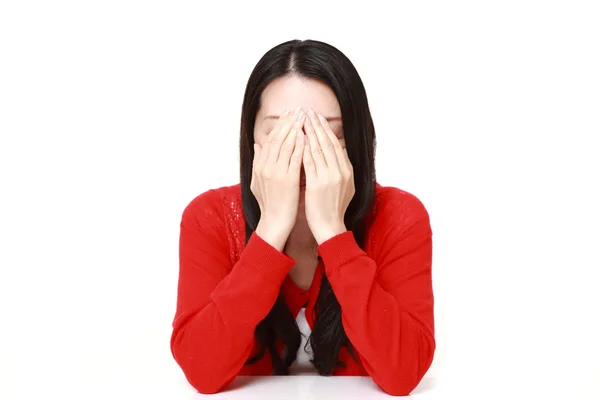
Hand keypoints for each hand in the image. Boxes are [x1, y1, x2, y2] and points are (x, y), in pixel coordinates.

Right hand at [251, 107, 305, 250]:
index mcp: (260, 165)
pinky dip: (300, 145)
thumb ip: (258, 161)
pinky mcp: (287, 180)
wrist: (274, 223)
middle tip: (299, 109)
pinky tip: (306, 135)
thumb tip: (258, 145)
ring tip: (304, 116)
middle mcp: (266, 166)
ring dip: (296, 128)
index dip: (280, 125)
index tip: (289, 113)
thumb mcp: (258, 181)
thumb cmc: (270, 204)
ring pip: (286, 145)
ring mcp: (276, 172)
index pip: (271, 139)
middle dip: (289, 122)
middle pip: (278, 138)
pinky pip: (295, 158)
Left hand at [302, 107, 354, 244]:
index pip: (336, 144)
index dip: (326, 129)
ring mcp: (330, 177)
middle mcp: (341, 171)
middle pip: (328, 143)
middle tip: (308, 110)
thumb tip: (337, 154)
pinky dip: (304, 149)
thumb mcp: (344, 187)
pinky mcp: (318, 184)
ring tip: (301, 119)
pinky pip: (310, 162)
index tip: (317, 117)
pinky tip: (298, 138)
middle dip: (317, 125)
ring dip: (309, 132)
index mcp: (347, 171)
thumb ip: (340, 170)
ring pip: (318, 149)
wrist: (330, 227)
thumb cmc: (333, 209)